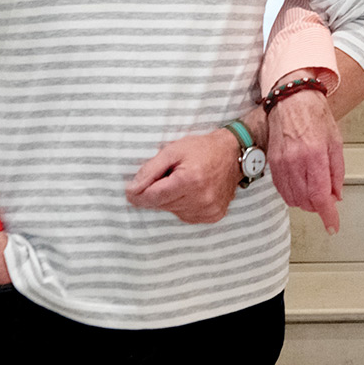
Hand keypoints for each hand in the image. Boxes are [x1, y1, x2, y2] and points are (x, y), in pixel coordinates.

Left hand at [125, 130, 240, 223]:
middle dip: (156, 192)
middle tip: (164, 177)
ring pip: (172, 211)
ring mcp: (208, 210)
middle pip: (161, 205)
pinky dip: (182, 205)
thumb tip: (132, 190)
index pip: (153, 197)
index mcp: (190, 181)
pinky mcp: (213, 216)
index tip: (130, 190)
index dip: (137, 194)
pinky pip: (185, 215)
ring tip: (179, 182)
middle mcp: (201, 199)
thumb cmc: (202, 149)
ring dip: (169, 199)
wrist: (233, 154)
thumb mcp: (172, 150)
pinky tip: (190, 191)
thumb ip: (150, 170)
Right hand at [265, 88, 344, 233]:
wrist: (291, 98)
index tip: (333, 225)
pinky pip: (281, 189)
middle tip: (328, 200)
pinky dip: (292, 194)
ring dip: (305, 202)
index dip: (328, 215)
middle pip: (305, 201)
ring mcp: (280, 163)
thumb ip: (337, 172)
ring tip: (315, 191)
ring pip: (292, 198)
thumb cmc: (315, 115)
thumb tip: (336, 196)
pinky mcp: (272, 163)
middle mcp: (295, 162)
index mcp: (314, 155)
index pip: (319, 196)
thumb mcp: (336, 142)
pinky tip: (301, 187)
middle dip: (319, 206)